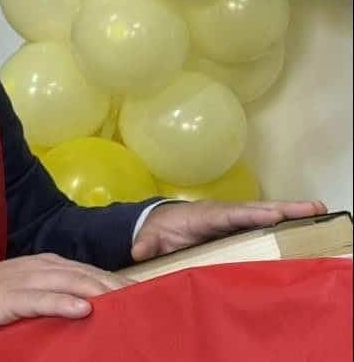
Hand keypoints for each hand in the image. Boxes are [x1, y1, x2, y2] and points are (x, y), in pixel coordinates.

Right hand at [0, 253, 133, 339]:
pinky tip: (82, 308)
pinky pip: (41, 299)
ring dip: (98, 290)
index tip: (142, 293)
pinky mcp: (10, 298)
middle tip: (144, 299)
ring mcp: (25, 280)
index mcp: (46, 265)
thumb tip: (87, 309)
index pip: (88, 271)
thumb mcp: (28, 294)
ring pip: (68, 282)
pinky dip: (63, 302)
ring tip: (124, 301)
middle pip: (85, 274)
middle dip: (115, 285)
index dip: (115, 281)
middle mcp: (40, 267)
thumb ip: (54, 295)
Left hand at [131, 198, 327, 262]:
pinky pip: (263, 222)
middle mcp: (222, 212)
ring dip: (290, 212)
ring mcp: (232, 217)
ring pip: (264, 213)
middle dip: (282, 208)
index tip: (272, 215)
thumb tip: (138, 251)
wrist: (159, 223)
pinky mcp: (238, 226)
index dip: (250, 215)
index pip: (229, 215)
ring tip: (319, 210)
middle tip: (312, 208)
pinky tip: (305, 224)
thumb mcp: (151, 238)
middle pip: (255, 209)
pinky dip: (283, 221)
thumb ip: (146, 244)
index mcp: (204, 216)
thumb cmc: (159, 230)